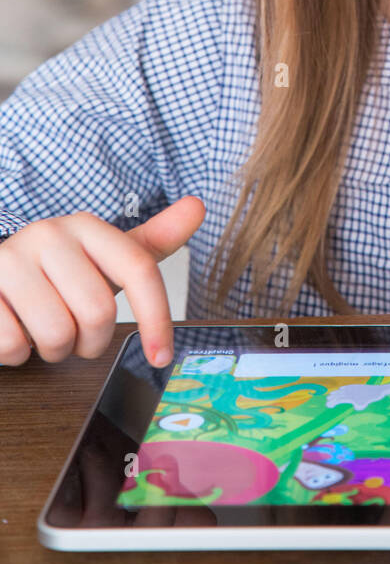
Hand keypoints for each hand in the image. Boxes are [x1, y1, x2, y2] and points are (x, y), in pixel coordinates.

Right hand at [0, 196, 205, 368]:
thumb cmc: (56, 273)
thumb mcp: (103, 259)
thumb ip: (152, 241)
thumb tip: (197, 207)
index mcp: (86, 226)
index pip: (139, 269)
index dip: (157, 319)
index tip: (160, 356)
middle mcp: (49, 234)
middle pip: (98, 313)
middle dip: (90, 341)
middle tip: (75, 332)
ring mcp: (10, 259)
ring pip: (57, 335)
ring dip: (54, 351)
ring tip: (44, 330)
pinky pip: (14, 344)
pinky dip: (18, 353)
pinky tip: (14, 329)